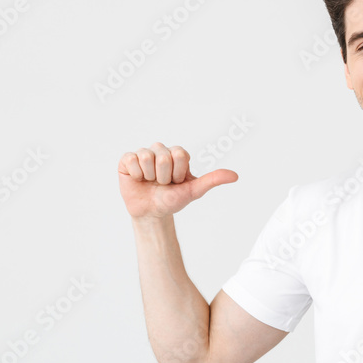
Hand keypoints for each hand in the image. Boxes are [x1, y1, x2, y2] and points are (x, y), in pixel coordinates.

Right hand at [118, 142, 237, 218]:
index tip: (177, 182)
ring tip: (150, 182)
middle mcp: (161, 150)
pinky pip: (131, 158)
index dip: (178, 173)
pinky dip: (136, 174)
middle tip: (162, 184)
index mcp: (178, 154)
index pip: (179, 155)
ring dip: (150, 176)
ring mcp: (144, 154)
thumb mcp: (194, 190)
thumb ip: (213, 180)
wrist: (152, 213)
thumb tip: (235, 176)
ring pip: (147, 156)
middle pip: (163, 156)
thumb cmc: (173, 200)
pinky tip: (138, 179)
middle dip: (164, 176)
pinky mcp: (127, 160)